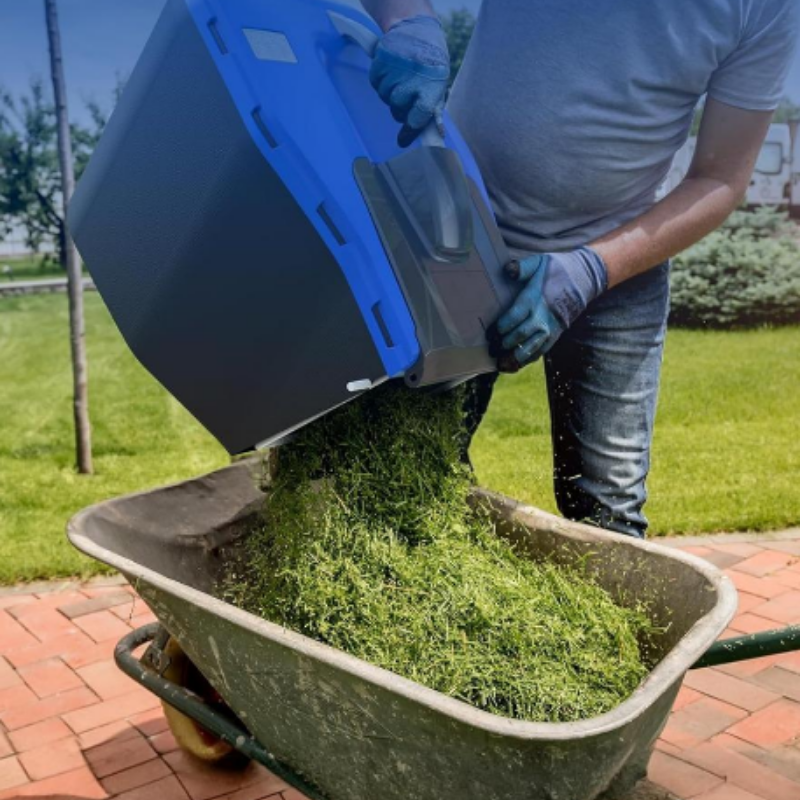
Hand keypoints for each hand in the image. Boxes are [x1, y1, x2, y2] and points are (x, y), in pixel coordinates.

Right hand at [369, 15, 449, 146]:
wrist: (418, 30)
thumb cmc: (431, 65)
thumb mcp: (438, 87)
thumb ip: (431, 111)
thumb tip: (420, 138)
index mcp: (429, 89)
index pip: (416, 119)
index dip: (411, 128)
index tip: (407, 133)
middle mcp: (410, 81)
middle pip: (397, 110)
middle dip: (401, 109)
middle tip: (408, 96)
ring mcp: (393, 72)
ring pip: (385, 98)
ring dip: (391, 95)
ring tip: (401, 80)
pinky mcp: (379, 63)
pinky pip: (376, 84)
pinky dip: (381, 83)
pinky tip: (392, 73)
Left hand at [489, 248, 608, 371]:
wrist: (583, 280)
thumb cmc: (556, 270)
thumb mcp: (539, 262)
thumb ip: (523, 267)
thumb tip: (508, 270)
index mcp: (535, 298)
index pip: (515, 316)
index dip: (501, 327)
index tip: (490, 333)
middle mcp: (542, 316)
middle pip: (521, 335)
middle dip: (504, 344)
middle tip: (490, 349)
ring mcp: (549, 328)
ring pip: (530, 348)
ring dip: (514, 358)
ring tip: (500, 365)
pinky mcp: (554, 336)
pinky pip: (539, 352)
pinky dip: (526, 360)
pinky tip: (513, 366)